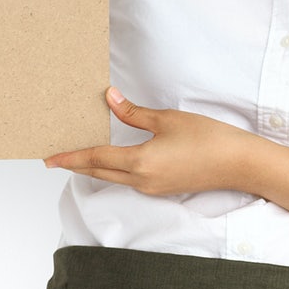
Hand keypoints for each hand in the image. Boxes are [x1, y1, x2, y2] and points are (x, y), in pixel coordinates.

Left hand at [43, 87, 256, 195]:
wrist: (239, 164)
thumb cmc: (208, 139)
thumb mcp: (168, 120)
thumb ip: (134, 113)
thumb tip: (110, 100)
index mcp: (139, 163)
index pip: (95, 159)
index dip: (70, 156)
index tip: (49, 158)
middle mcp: (141, 181)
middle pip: (99, 173)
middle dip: (76, 165)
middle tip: (56, 158)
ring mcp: (152, 188)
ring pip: (113, 178)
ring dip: (95, 168)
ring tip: (79, 156)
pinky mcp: (163, 189)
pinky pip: (129, 180)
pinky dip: (114, 170)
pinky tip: (113, 160)